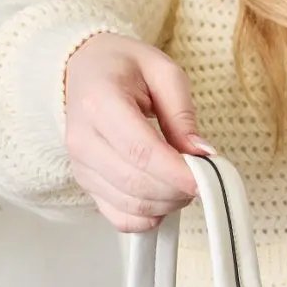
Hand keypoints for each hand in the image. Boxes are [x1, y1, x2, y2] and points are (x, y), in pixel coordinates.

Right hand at [64, 33, 214, 232]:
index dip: (176, 172)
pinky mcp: (86, 186)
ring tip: (183, 183)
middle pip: (136, 183)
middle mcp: (83, 140)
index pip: (140, 151)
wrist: (83, 73)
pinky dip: (149, 218)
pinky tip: (162, 198)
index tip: (205, 179)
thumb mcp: (161, 71)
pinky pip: (120, 219)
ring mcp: (81, 167)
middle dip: (176, 190)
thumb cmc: (122, 68)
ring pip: (130, 206)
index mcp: (99, 102)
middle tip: (201, 178)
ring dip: (166, 204)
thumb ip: (182, 113)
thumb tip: (202, 154)